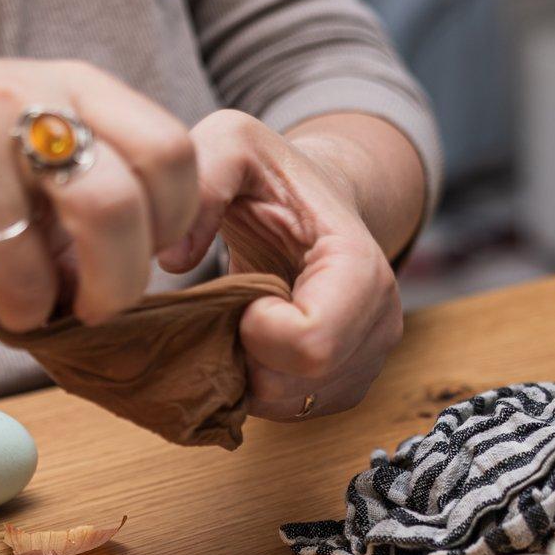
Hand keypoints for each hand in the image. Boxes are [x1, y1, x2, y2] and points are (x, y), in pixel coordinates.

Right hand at [0, 47, 198, 330]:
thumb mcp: (35, 117)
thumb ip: (100, 172)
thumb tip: (149, 268)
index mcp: (71, 84)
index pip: (169, 155)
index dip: (175, 224)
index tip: (153, 256)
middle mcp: (20, 103)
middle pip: (116, 214)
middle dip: (116, 288)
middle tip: (93, 309)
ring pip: (31, 271)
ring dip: (25, 305)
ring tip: (3, 290)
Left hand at [159, 110, 402, 421]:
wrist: (313, 202)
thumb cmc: (273, 176)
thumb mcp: (232, 143)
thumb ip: (204, 176)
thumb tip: (172, 257)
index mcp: (361, 266)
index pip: (313, 343)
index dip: (258, 332)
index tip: (241, 295)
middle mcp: (381, 320)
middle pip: (302, 383)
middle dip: (248, 356)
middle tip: (232, 310)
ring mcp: (370, 358)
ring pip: (295, 405)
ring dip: (250, 373)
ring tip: (242, 320)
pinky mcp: (348, 383)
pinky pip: (296, 412)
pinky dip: (262, 386)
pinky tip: (255, 342)